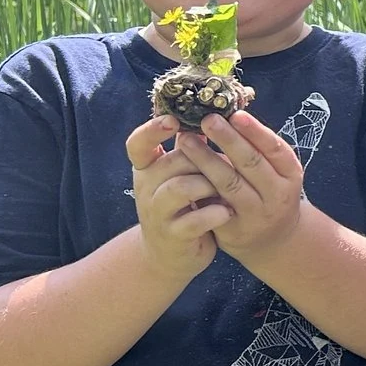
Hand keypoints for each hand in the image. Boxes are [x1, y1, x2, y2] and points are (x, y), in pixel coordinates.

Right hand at [125, 117, 228, 282]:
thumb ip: (191, 148)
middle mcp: (147, 188)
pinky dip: (214, 214)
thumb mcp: (182, 174)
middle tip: (228, 162)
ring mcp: (157, 213)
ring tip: (227, 190)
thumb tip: (213, 112)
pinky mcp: (173, 235)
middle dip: (205, 160)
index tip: (173, 120)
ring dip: (209, 185)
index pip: (138, 144)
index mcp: (148, 168)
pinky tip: (227, 212)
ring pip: (181, 188)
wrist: (172, 254)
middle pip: (173, 162)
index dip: (152, 130)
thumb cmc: (184, 205)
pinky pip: (194, 220)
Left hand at [176, 109, 308, 261]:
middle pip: (252, 163)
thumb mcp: (274, 172)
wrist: (273, 241)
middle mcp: (278, 194)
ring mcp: (257, 213)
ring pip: (230, 183)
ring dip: (206, 159)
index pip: (275, 148)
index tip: (235, 114)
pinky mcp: (235, 229)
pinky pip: (214, 204)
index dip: (255, 131)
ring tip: (186, 140)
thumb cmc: (267, 194)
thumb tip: (227, 113)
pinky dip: (199, 185)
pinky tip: (183, 171)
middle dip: (228, 139)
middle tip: (206, 119)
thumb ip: (256, 149)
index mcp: (290, 173)